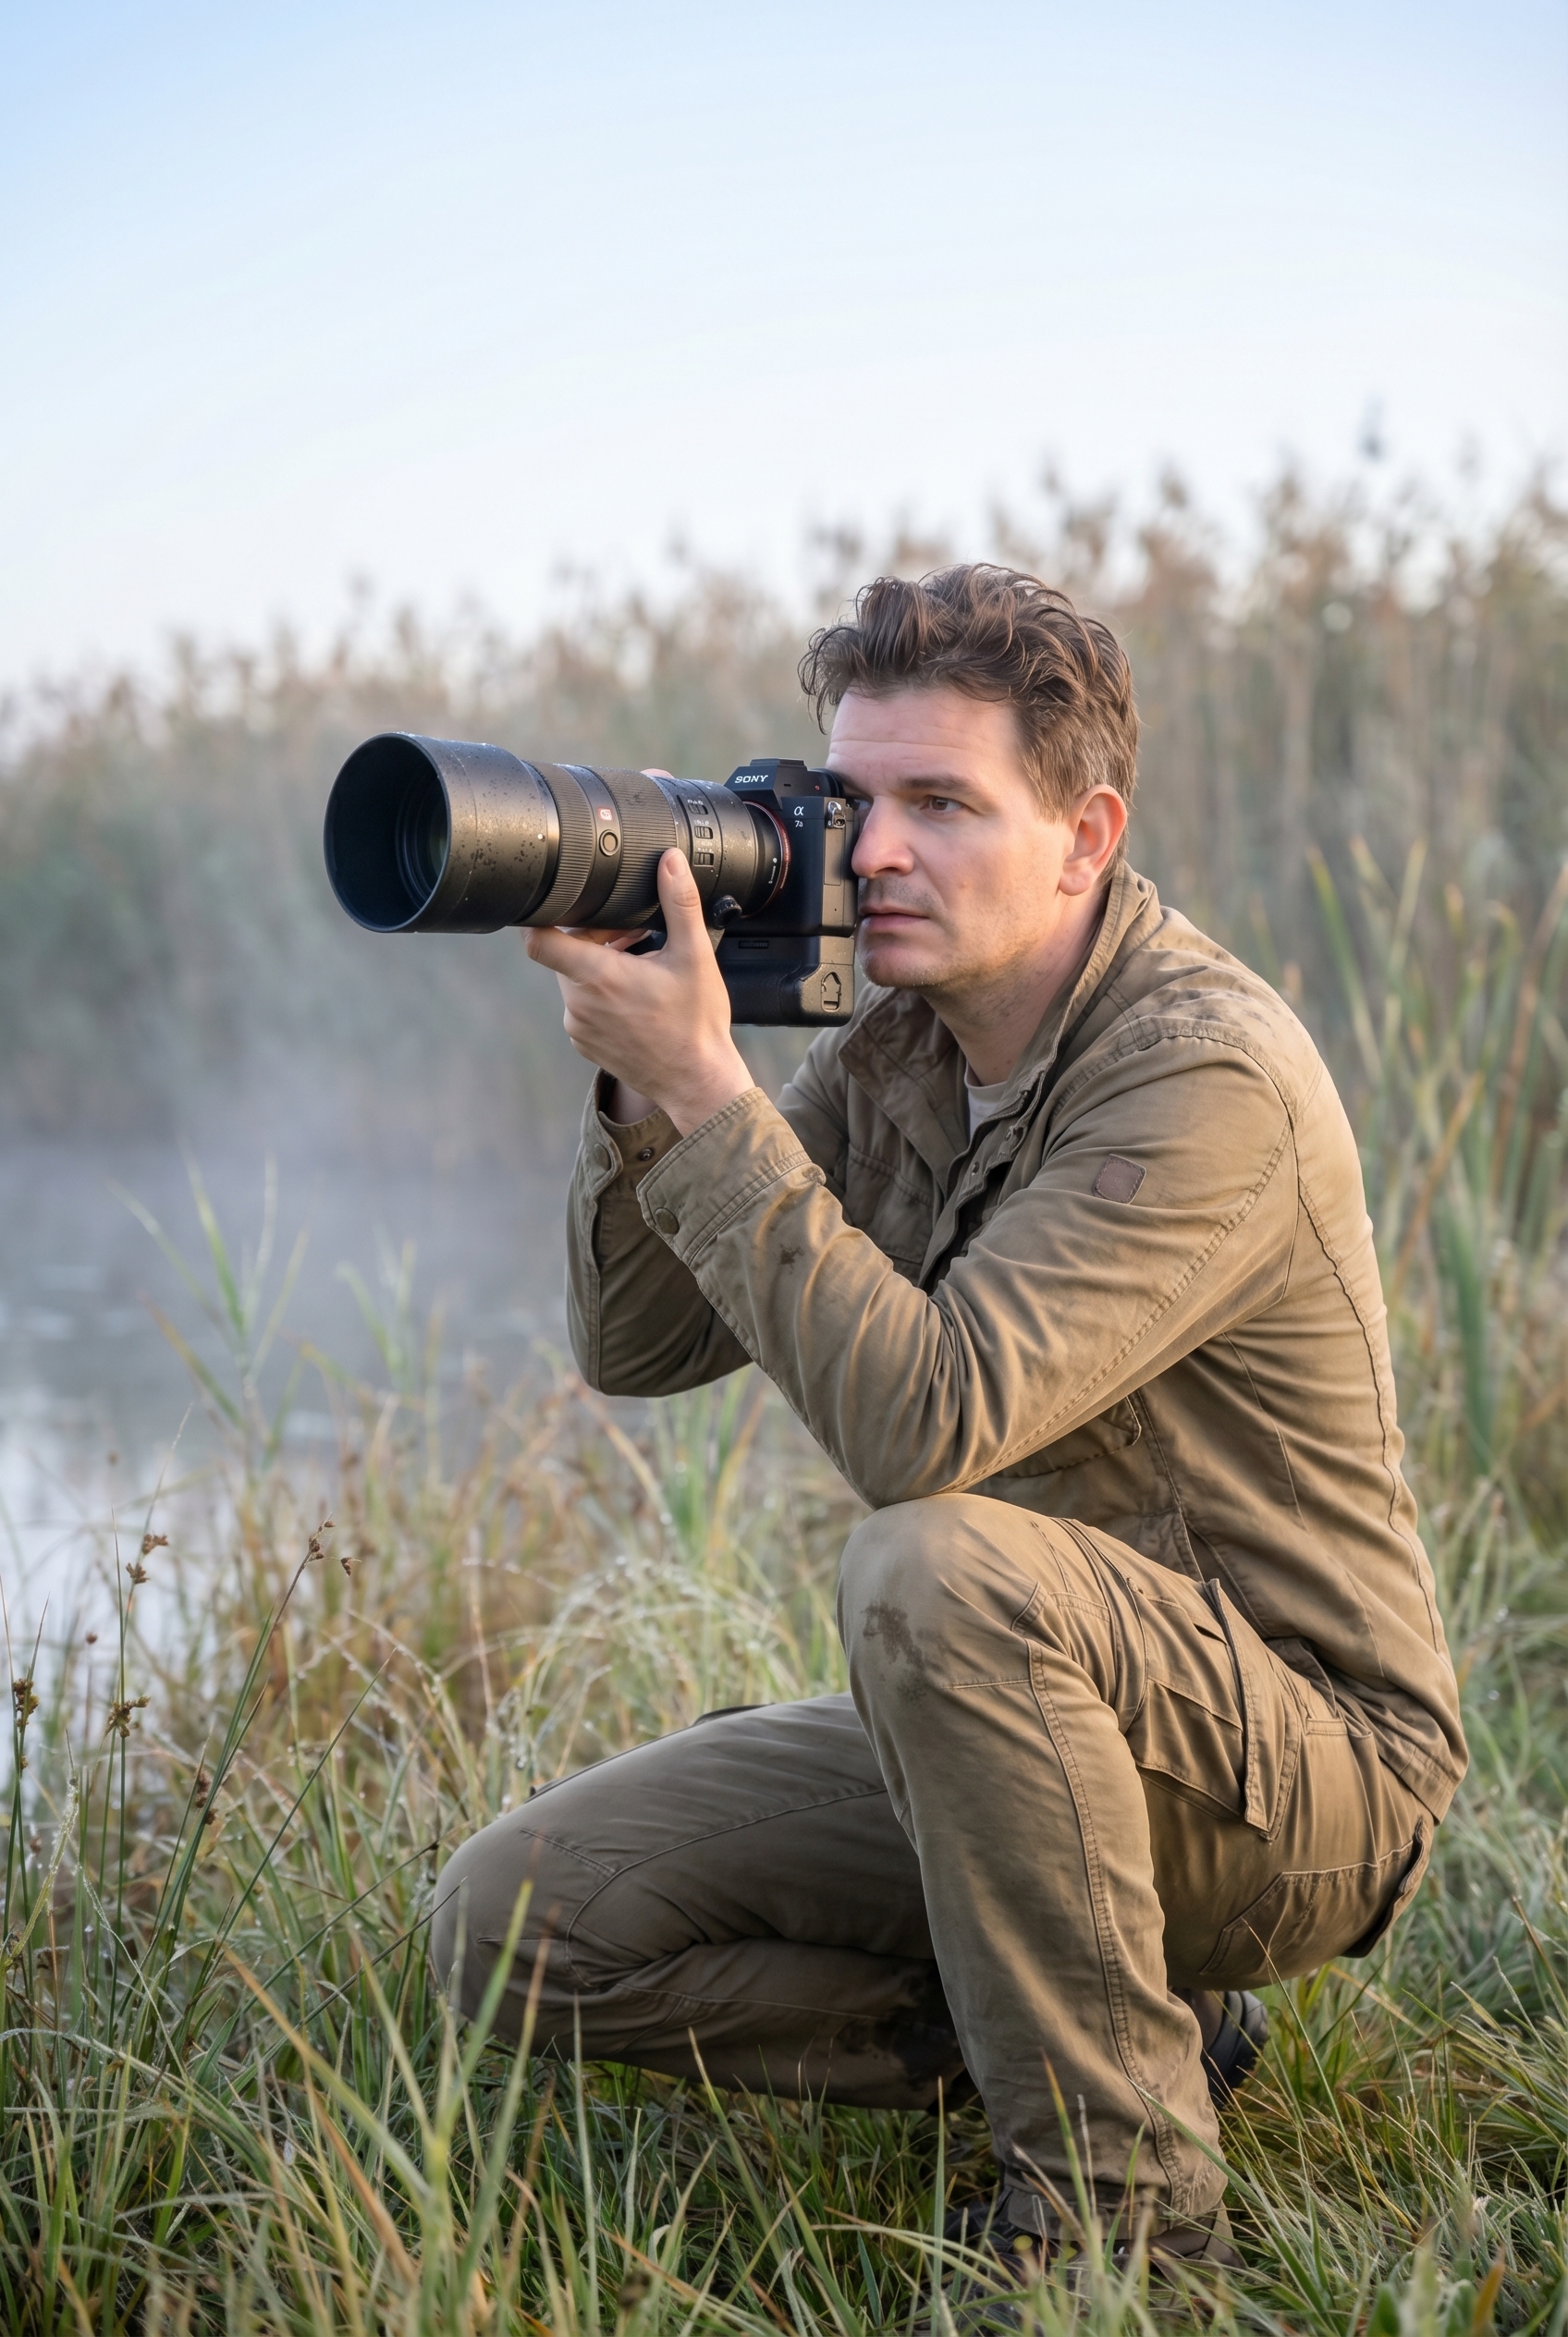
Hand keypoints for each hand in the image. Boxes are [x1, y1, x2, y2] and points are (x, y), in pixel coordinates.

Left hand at [525, 850, 754, 1136]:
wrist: (697, 1082)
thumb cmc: (696, 1024)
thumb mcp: (695, 956)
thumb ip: (679, 903)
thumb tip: (670, 862)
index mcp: (600, 977)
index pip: (540, 941)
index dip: (539, 917)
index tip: (554, 905)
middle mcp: (580, 1004)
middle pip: (564, 954)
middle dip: (592, 938)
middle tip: (630, 935)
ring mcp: (579, 1027)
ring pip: (574, 980)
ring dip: (598, 966)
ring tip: (639, 965)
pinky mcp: (584, 1043)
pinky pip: (582, 1007)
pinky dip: (601, 995)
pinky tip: (634, 997)